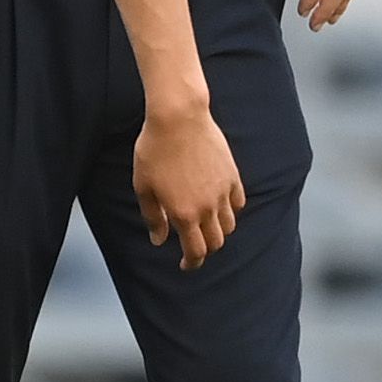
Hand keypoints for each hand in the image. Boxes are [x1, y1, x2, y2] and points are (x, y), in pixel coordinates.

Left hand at [132, 97, 245, 269]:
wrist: (178, 117)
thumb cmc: (154, 150)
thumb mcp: (144, 187)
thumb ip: (153, 217)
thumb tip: (159, 240)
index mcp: (184, 214)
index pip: (195, 251)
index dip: (191, 263)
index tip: (186, 264)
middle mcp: (208, 208)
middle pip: (215, 242)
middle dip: (205, 250)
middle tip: (194, 246)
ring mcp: (223, 191)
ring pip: (229, 225)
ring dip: (218, 232)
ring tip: (206, 226)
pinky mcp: (232, 175)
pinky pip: (238, 203)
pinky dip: (231, 210)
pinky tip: (220, 207)